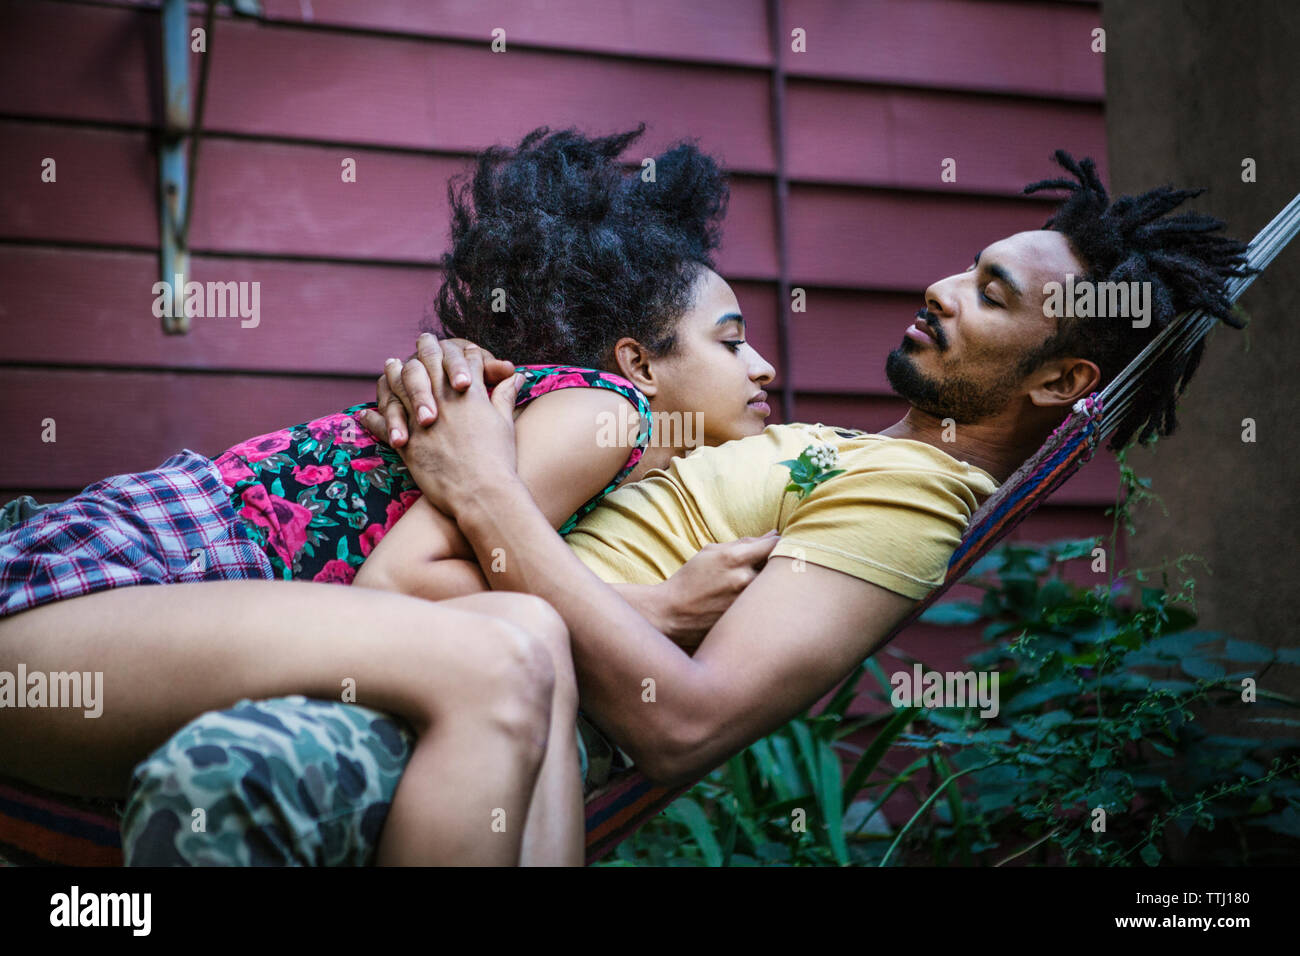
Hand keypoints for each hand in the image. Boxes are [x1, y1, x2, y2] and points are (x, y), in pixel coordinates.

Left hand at [369, 333, 523, 517]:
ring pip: (402, 385)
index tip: (456, 346)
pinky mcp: (408, 442)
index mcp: (471, 394)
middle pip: (431, 362)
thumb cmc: (500, 460)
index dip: (461, 350)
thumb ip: (505, 395)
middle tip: (423, 341)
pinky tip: (365, 413)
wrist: (482, 493)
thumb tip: (516, 375)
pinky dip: (373, 419)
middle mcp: (444, 400)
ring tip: (390, 365)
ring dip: (395, 372)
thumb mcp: (505, 423)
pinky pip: (383, 425)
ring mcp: (422, 419)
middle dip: (428, 348)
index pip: (465, 359)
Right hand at [655, 533, 778, 649]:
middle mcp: (744, 579)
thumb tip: (772, 533)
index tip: (778, 544)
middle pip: (778, 567)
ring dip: (769, 583)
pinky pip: (763, 604)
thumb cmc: (691, 578)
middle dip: (777, 564)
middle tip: (769, 565)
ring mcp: (746, 601)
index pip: (773, 544)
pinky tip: (750, 600)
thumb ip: (743, 542)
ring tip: (751, 585)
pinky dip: (761, 600)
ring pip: (771, 588)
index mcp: (734, 557)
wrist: (671, 612)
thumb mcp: (711, 552)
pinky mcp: (745, 619)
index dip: (779, 543)